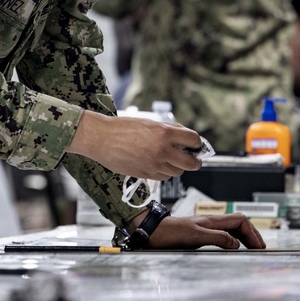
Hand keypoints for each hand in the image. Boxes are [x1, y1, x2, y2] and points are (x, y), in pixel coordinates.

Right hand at [67, 111, 203, 179]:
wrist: (101, 138)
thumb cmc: (122, 128)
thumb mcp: (150, 122)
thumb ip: (170, 129)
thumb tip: (186, 136)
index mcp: (164, 133)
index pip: (193, 140)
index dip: (197, 143)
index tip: (196, 144)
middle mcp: (162, 150)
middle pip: (191, 163)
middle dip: (195, 161)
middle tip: (193, 158)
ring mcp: (154, 164)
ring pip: (177, 172)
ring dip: (178, 166)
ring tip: (170, 159)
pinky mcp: (145, 174)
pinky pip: (164, 177)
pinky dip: (165, 172)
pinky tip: (158, 164)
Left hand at [146, 214, 266, 249]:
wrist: (153, 231)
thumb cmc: (170, 232)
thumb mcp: (195, 236)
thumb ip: (217, 238)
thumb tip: (236, 243)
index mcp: (212, 220)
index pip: (240, 220)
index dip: (252, 232)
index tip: (258, 245)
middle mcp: (210, 222)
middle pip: (238, 223)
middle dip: (252, 234)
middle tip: (260, 247)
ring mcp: (205, 227)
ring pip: (231, 228)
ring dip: (244, 236)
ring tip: (251, 247)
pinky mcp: (199, 233)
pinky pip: (222, 234)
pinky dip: (233, 239)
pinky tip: (233, 246)